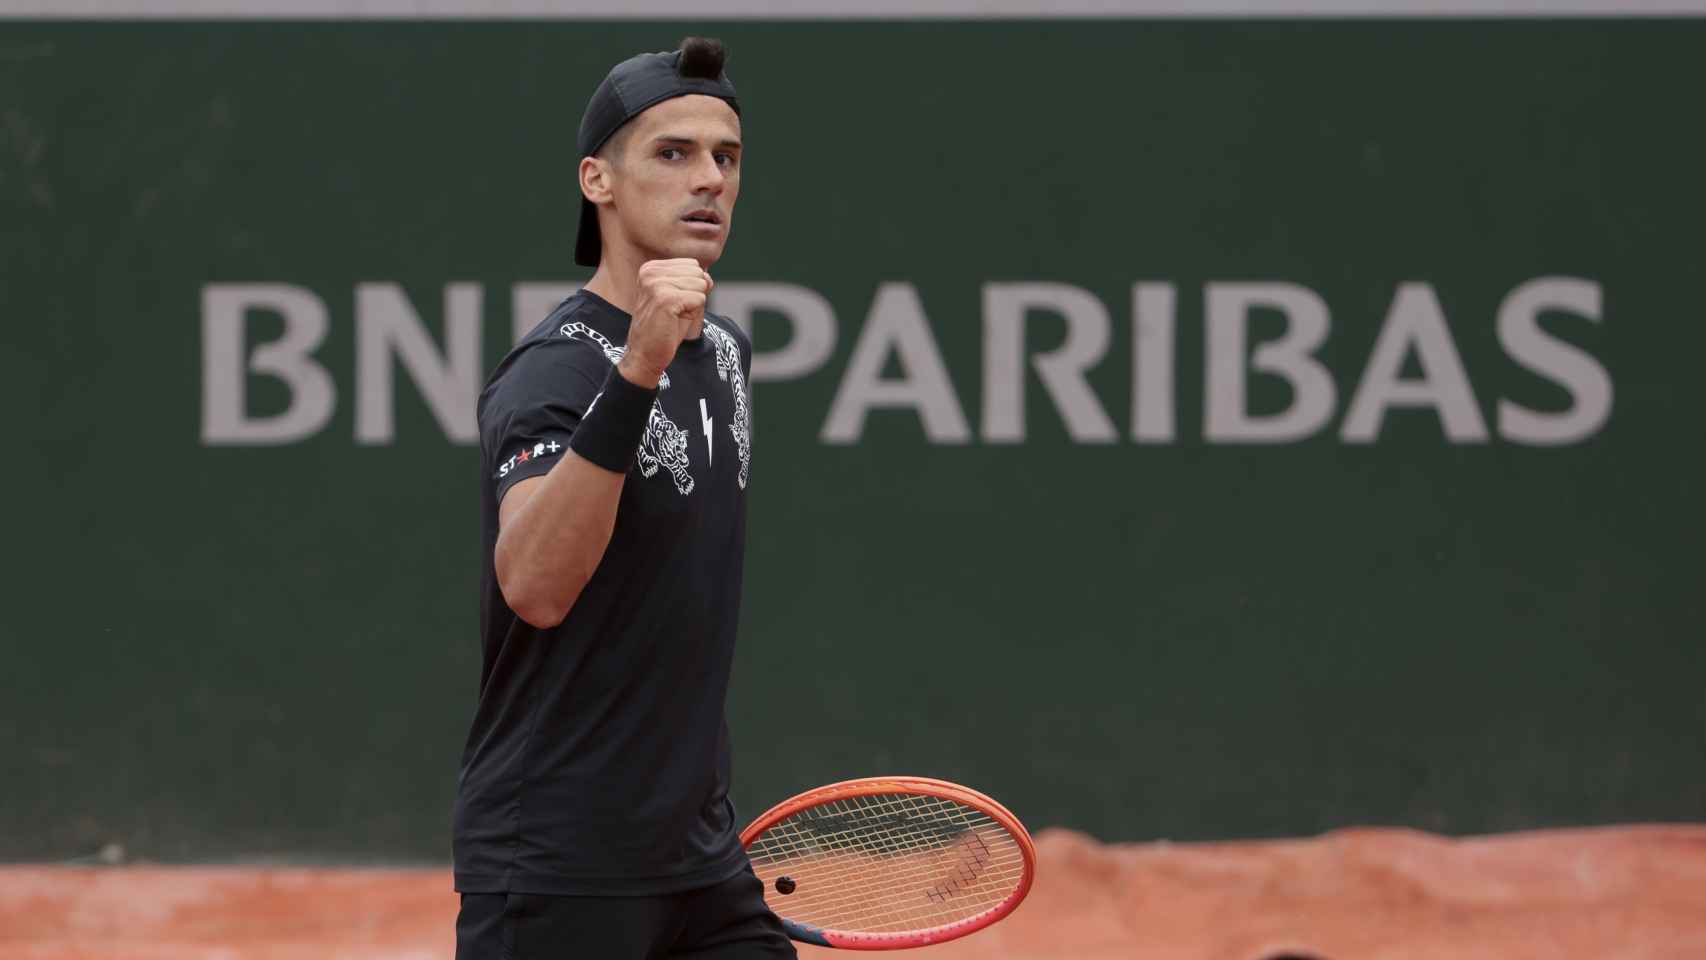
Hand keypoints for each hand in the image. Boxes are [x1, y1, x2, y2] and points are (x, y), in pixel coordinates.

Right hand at [619, 259, 712, 388]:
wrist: (645, 353)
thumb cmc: (665, 327)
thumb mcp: (681, 297)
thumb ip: (696, 281)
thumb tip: (708, 277)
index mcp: (651, 268)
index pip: (693, 265)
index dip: (691, 288)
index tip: (673, 303)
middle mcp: (651, 272)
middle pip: (698, 273)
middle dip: (694, 295)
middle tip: (674, 311)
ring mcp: (656, 284)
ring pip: (701, 285)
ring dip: (693, 305)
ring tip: (674, 316)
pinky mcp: (665, 299)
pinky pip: (699, 300)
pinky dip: (692, 314)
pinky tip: (674, 321)